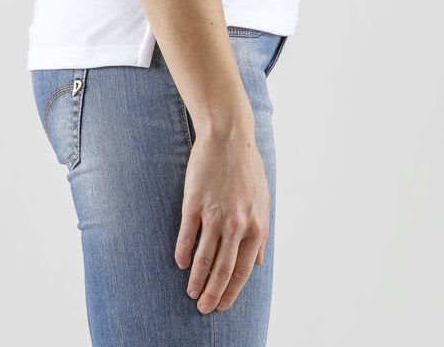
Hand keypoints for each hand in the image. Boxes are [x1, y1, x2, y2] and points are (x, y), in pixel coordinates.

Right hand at [174, 123, 270, 312]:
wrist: (229, 136)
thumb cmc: (247, 168)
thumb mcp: (263, 201)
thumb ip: (261, 234)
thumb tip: (259, 263)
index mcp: (256, 226)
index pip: (244, 270)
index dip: (232, 291)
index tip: (223, 304)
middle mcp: (237, 225)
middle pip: (223, 270)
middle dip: (213, 294)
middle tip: (204, 308)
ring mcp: (215, 214)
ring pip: (204, 258)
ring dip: (196, 280)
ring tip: (191, 293)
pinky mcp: (194, 203)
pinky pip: (187, 235)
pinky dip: (183, 253)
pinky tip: (180, 264)